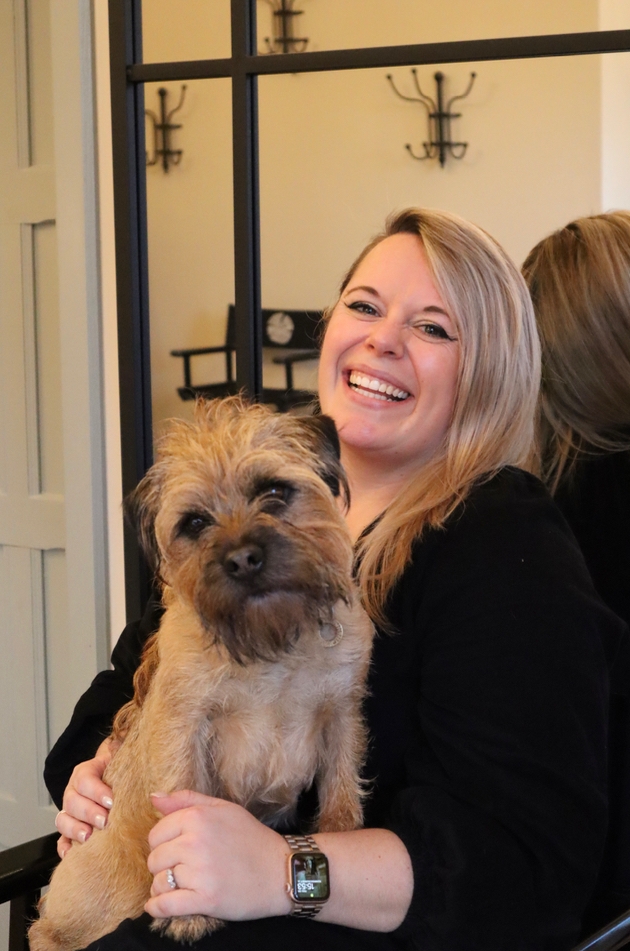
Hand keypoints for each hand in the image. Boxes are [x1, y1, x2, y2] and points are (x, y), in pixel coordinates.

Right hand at [55, 738, 117, 857]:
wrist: (118, 779)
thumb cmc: (122, 770)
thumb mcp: (123, 758)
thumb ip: (125, 753)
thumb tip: (129, 748)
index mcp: (86, 772)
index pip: (84, 779)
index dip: (96, 790)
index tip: (111, 800)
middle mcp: (74, 792)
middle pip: (72, 801)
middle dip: (88, 812)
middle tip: (105, 820)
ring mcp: (70, 812)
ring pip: (63, 820)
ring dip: (74, 829)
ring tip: (89, 837)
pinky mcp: (71, 830)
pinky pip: (61, 840)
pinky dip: (65, 847)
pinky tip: (72, 853)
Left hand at [145, 791, 291, 921]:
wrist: (280, 871)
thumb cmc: (251, 838)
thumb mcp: (223, 809)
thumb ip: (187, 800)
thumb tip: (154, 797)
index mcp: (198, 818)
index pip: (156, 834)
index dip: (162, 844)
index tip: (175, 850)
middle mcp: (195, 842)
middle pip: (155, 859)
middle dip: (163, 866)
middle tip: (182, 868)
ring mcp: (200, 872)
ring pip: (159, 882)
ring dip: (163, 888)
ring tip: (179, 886)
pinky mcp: (206, 899)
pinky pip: (166, 905)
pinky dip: (157, 908)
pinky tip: (158, 907)